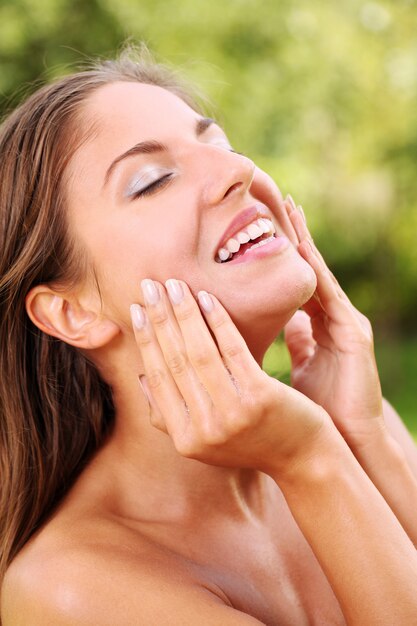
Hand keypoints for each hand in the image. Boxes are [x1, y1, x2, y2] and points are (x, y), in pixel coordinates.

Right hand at [130, 279, 331, 476]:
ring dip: (184, 313)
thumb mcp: (205, 440)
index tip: (137, 310)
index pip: (158, 379)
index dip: (146, 341)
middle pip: (175, 361)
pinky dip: (218, 320)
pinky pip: (232, 349)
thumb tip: (143, 377)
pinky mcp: (260, 396)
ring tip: (174, 285)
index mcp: (185, 440)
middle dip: (159, 318)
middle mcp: (205, 429)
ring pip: (200, 352)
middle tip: (149, 285)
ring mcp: (232, 414)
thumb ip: (170, 416)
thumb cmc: (252, 440)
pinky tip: (208, 298)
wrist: (303, 458)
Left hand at [282, 195, 384, 446]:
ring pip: (318, 274)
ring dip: (303, 241)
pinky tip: (299, 245)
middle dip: (293, 235)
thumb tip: (261, 330)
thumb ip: (285, 345)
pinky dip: (313, 269)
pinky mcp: (353, 333)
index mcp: (317, 327)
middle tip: (277, 199)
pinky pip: (327, 294)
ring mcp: (345, 323)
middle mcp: (332, 319)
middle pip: (307, 270)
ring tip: (290, 206)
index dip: (279, 256)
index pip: (293, 284)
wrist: (344, 441)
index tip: (258, 229)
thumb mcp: (294, 369)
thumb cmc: (314, 410)